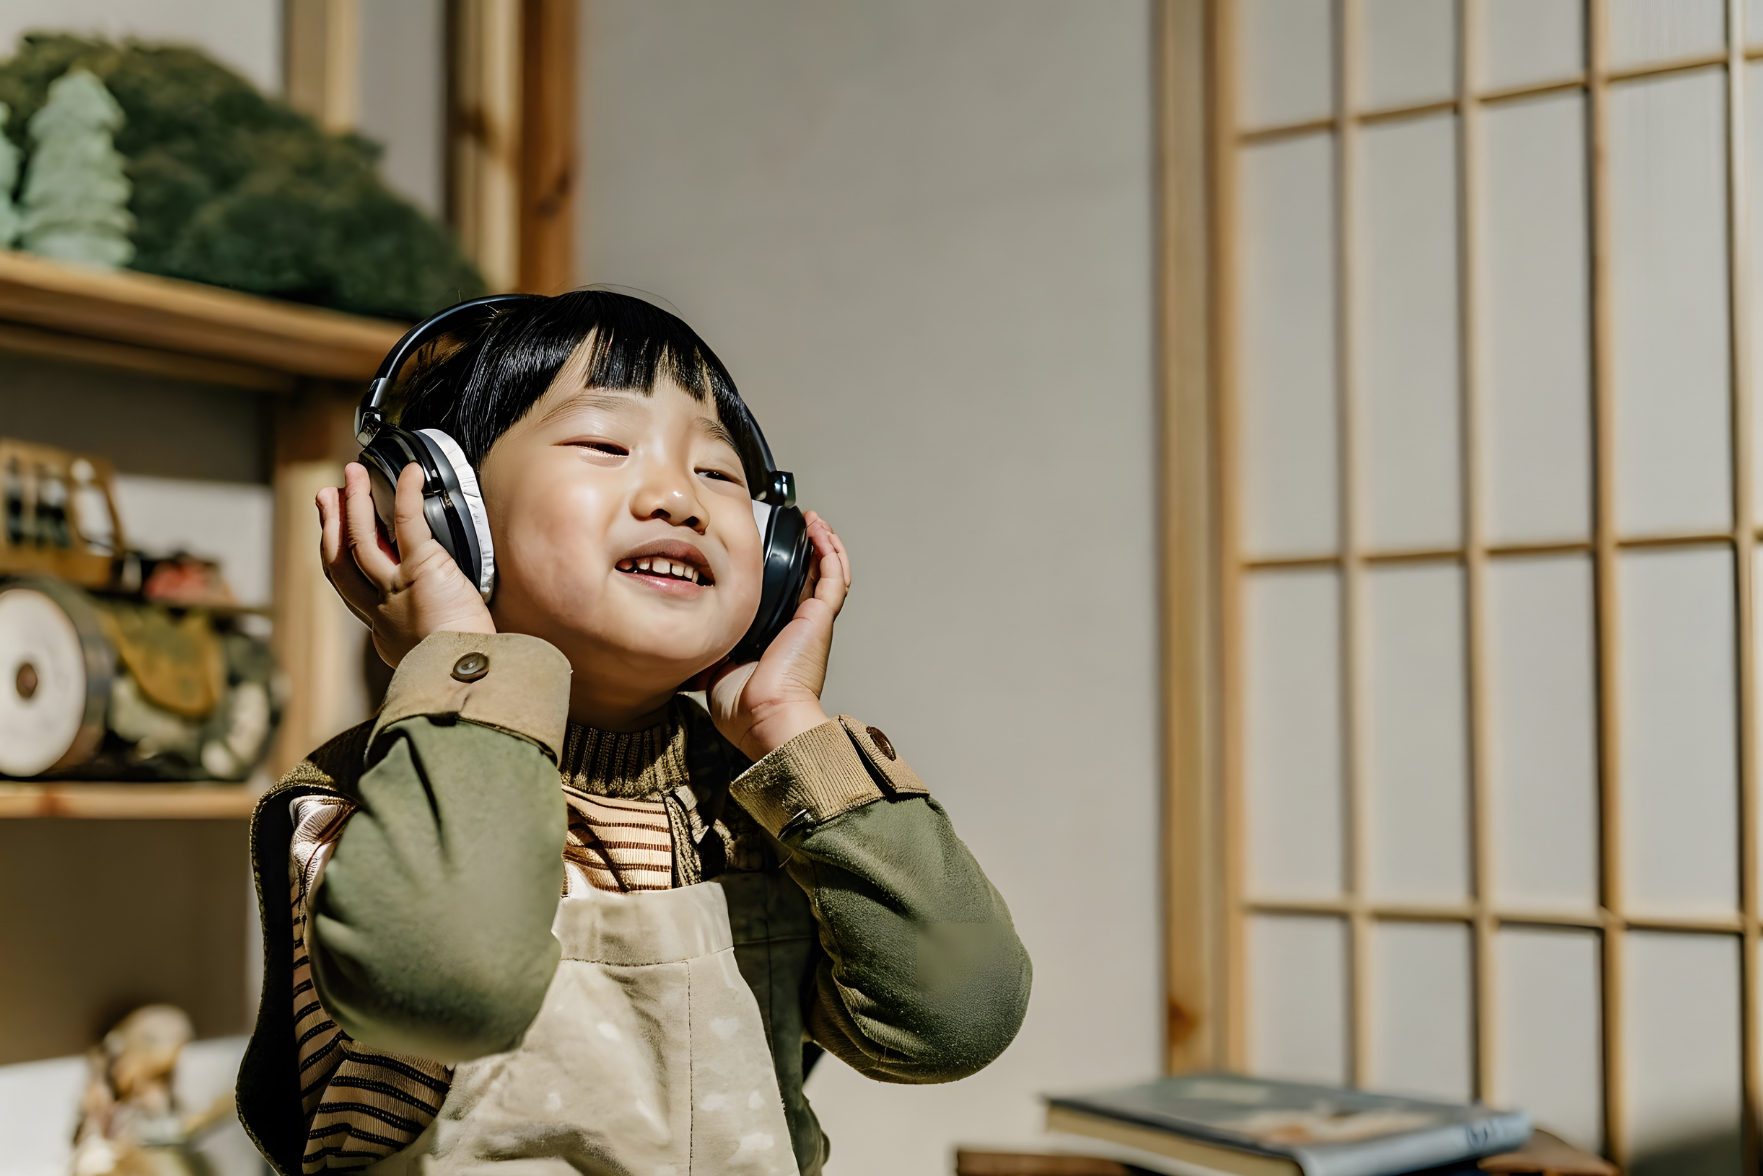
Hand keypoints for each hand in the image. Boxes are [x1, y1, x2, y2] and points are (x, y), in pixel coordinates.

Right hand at [317, 461, 495, 667]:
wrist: (471, 675)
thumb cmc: (466, 665)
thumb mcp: (434, 650)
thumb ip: (428, 631)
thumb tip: (443, 617)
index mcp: (384, 629)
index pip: (349, 586)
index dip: (337, 555)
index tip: (334, 533)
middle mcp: (381, 610)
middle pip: (342, 561)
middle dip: (332, 524)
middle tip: (327, 495)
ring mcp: (395, 589)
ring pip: (362, 540)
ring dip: (355, 503)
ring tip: (352, 474)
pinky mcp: (420, 571)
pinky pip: (407, 525)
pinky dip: (405, 496)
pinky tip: (407, 474)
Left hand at [706, 510, 850, 760]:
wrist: (765, 718)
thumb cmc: (745, 709)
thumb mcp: (712, 673)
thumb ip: (706, 651)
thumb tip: (687, 642)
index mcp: (775, 637)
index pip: (782, 595)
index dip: (778, 571)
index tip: (764, 549)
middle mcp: (797, 626)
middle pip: (808, 578)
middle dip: (803, 550)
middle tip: (793, 525)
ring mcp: (812, 621)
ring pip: (827, 573)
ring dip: (822, 544)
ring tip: (812, 521)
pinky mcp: (820, 617)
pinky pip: (833, 577)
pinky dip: (830, 551)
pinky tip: (818, 531)